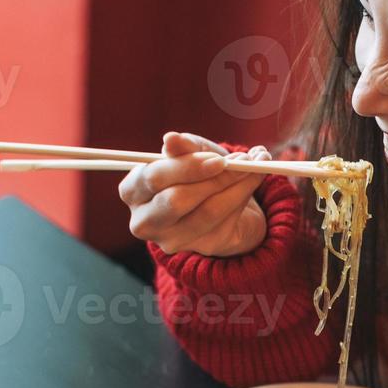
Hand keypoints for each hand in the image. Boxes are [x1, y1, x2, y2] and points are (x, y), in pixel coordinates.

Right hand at [121, 131, 269, 257]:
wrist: (223, 206)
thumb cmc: (197, 174)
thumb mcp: (192, 154)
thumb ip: (184, 147)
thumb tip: (170, 139)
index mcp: (133, 190)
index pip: (154, 179)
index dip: (187, 167)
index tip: (218, 158)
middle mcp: (145, 221)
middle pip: (176, 200)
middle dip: (214, 178)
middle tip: (242, 160)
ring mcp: (171, 239)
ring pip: (207, 212)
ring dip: (237, 184)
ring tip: (254, 164)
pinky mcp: (201, 247)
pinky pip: (227, 220)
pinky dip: (244, 194)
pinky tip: (253, 179)